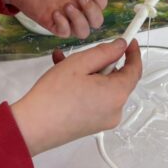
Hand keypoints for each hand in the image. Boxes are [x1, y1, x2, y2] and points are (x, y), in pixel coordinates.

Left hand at [6, 0, 107, 37]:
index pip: (101, 4)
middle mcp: (75, 5)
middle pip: (97, 21)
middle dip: (93, 12)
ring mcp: (63, 15)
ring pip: (83, 32)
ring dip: (80, 21)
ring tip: (66, 6)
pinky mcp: (50, 22)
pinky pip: (64, 33)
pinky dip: (63, 25)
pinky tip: (54, 12)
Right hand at [10, 38, 141, 155]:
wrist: (32, 127)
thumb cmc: (53, 96)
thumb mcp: (80, 63)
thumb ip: (104, 52)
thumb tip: (120, 46)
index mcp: (116, 95)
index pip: (135, 70)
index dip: (133, 53)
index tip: (129, 40)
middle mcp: (114, 111)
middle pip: (117, 79)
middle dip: (101, 63)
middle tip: (82, 53)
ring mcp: (103, 121)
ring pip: (102, 88)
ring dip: (88, 73)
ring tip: (64, 62)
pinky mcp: (91, 125)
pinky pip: (94, 99)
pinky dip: (84, 86)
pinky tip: (63, 77)